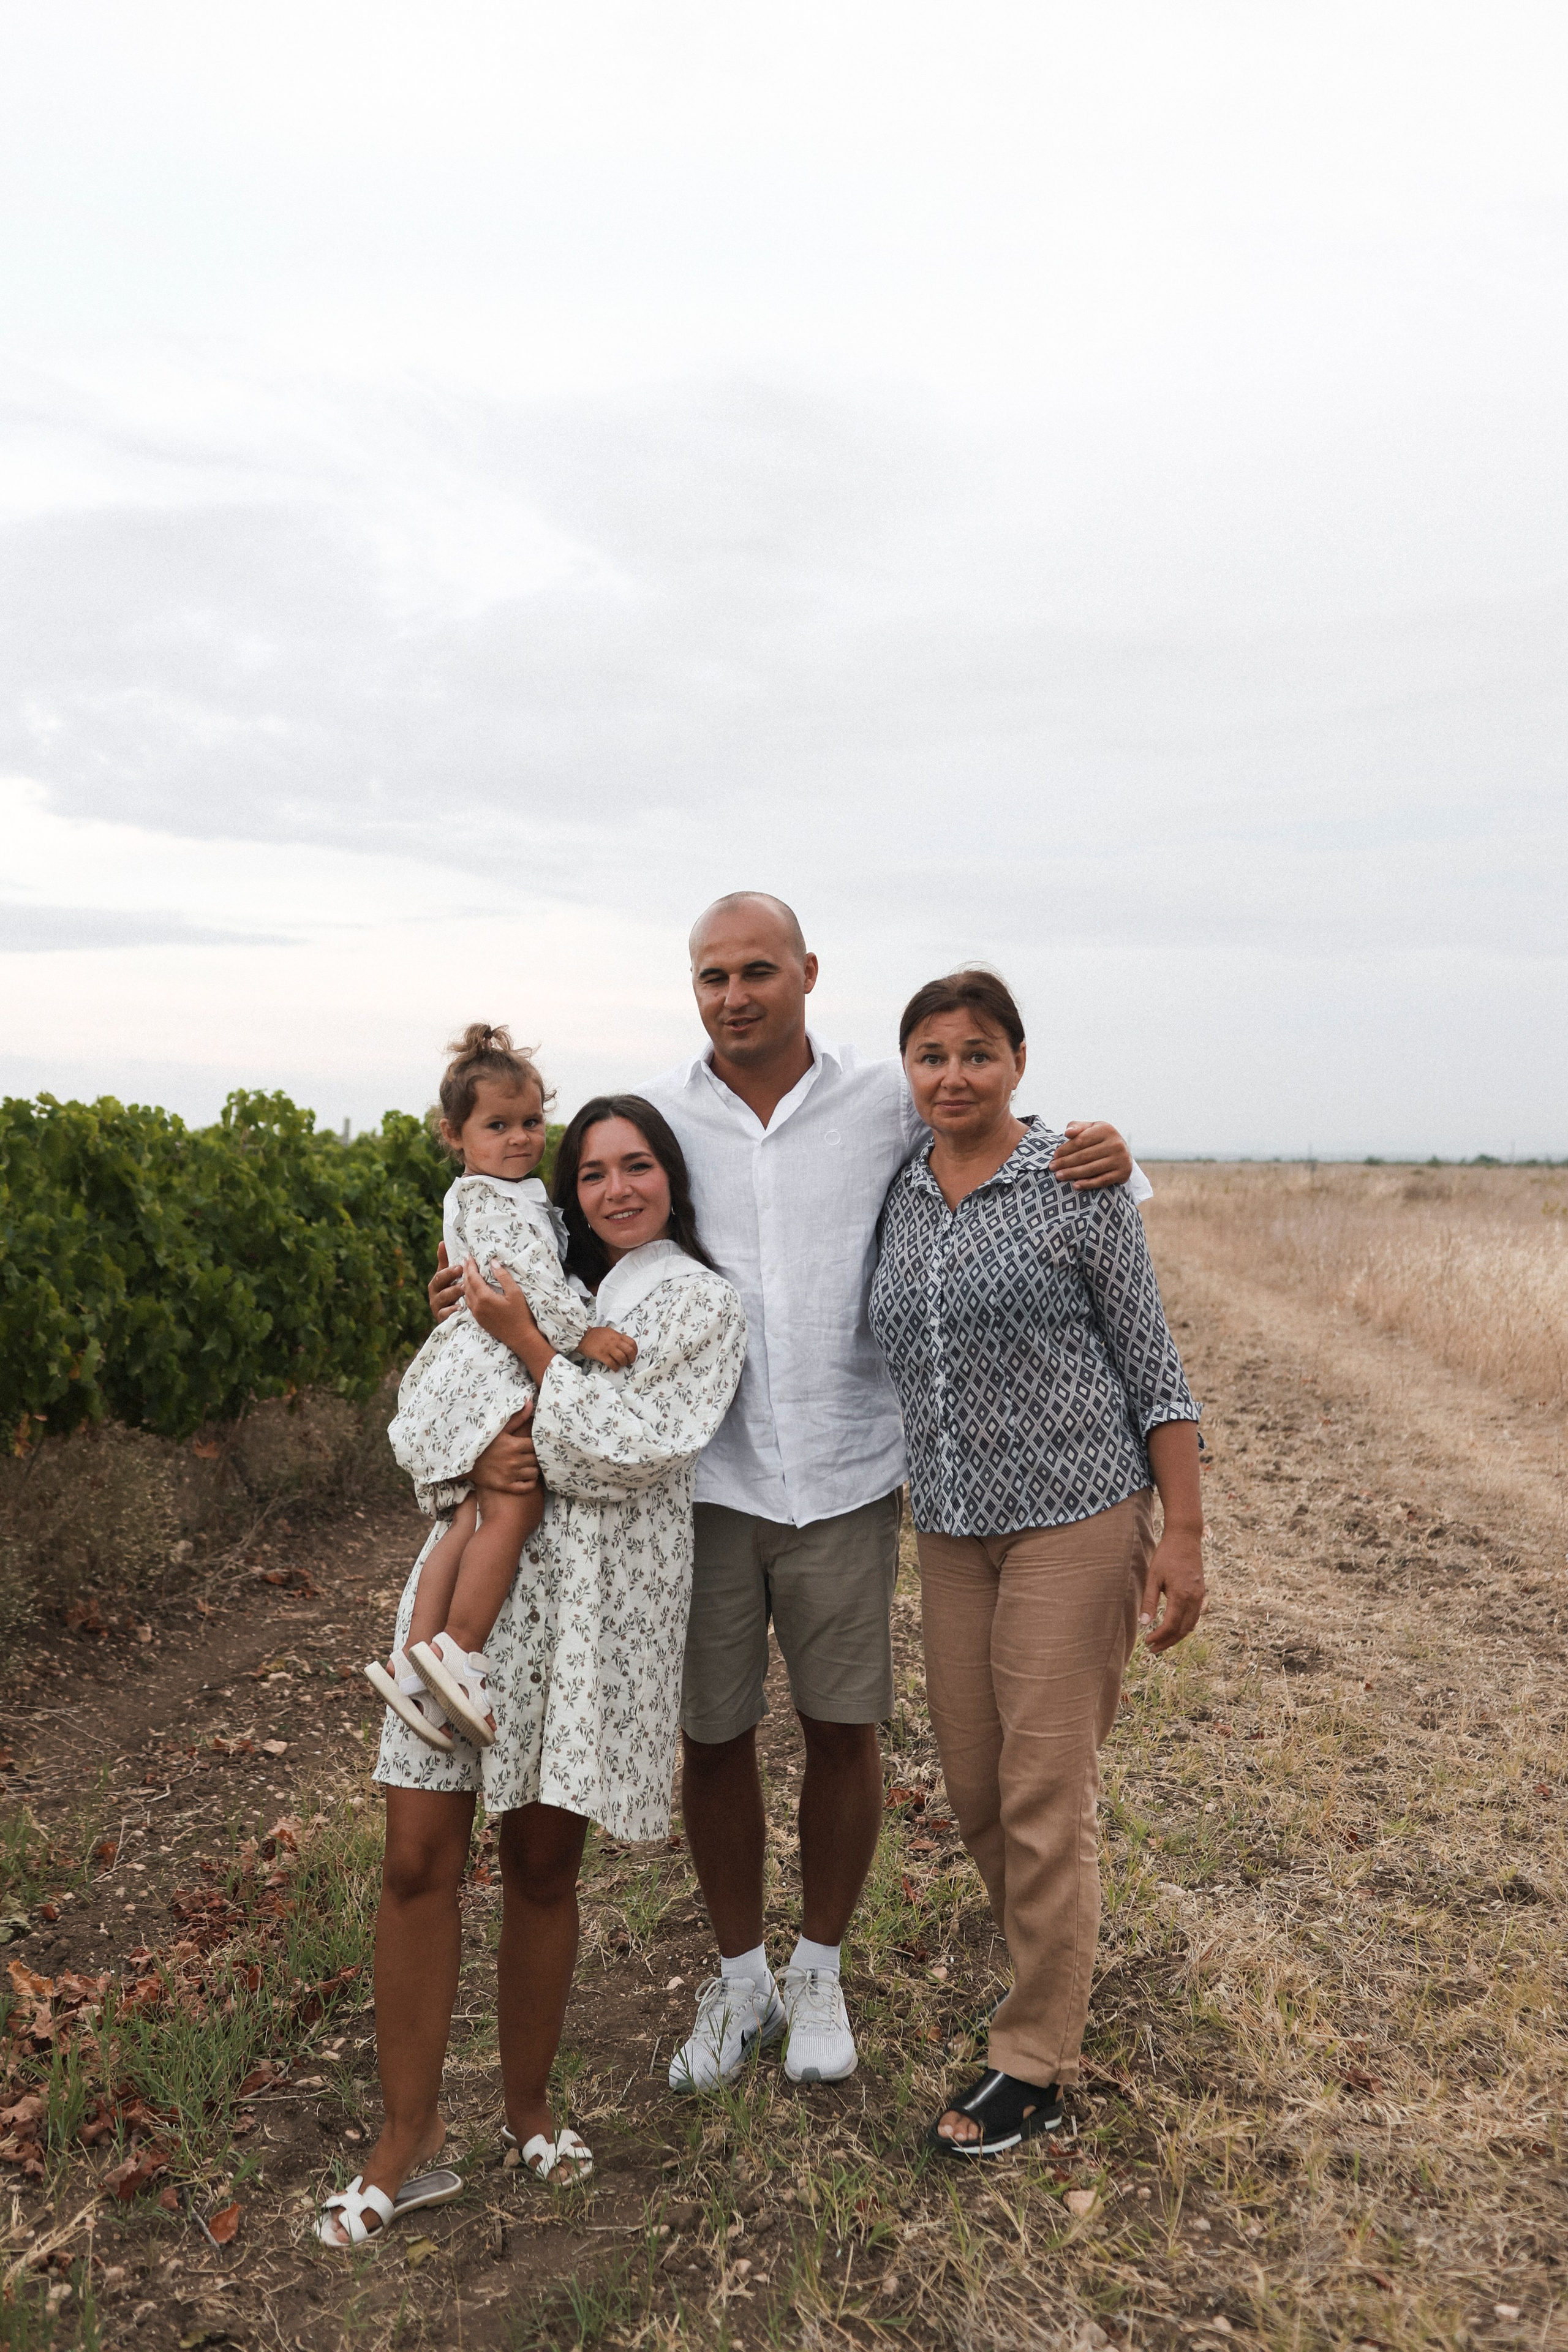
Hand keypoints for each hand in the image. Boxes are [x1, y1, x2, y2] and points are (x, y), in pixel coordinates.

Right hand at [428, 1243, 463, 1324]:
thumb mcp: (450, 1276)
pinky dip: (452, 1310)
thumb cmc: (454, 1291)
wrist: (456, 1316)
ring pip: (444, 1299)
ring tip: (465, 1289)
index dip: (449, 1271)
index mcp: (437, 1283)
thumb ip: (446, 1261)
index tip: (460, 1266)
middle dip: (451, 1280)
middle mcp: (435, 1295)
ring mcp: (438, 1308)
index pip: (440, 1275)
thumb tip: (442, 1242)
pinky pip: (445, 1314)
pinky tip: (461, 1307)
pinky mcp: (442, 1319)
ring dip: (454, 1293)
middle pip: (440, 1287)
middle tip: (464, 1277)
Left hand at [467, 1257, 558, 1385]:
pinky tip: (471, 1289)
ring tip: (467, 1272)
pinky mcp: (479, 1319)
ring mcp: (476, 1314)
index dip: (470, 1266)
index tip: (469, 1256)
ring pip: (466, 1294)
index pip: (473, 1277)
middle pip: (466, 1285)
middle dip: (466, 1271)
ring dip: (465, 1282)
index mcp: (485, 1297)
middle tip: (466, 1261)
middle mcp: (477, 1306)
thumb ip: (503, 1276)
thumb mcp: (515, 1293)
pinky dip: (468, 1292)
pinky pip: (468, 1302)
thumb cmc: (521, 1315)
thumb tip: (493, 1262)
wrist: (520, 1338)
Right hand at [470, 1404, 539, 1494]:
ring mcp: (510, 1474)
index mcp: (514, 1445)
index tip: (535, 1443)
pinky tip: (527, 1476)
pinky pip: (527, 1487)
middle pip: (537, 1459)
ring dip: (534, 1468)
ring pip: (534, 1473)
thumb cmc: (484, 1442)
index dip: (538, 1444)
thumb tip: (531, 1402)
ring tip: (530, 1464)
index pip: (536, 1445)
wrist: (465, 1462)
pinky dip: (531, 1482)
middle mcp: (514, 1460)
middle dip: (537, 1456)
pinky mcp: (505, 1486)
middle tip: (533, 1454)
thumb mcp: (500, 1428)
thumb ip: (517, 1417)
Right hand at [578, 1326, 637, 1370]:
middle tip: (629, 1362)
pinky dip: (615, 1368)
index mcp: (617, 1335)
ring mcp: (608, 1348)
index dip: (635, 1350)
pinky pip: (611, 1363)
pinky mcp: (601, 1355)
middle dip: (631, 1358)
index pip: (632, 1342)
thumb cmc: (596, 1335)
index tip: (633, 1354)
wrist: (583, 1337)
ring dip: (623, 1363)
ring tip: (621, 1365)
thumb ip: (618, 1337)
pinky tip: (615, 1368)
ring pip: (622, 1357)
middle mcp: (614, 1341)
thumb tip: (625, 1344)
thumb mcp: (609, 1332)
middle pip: (629, 1351)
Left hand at [1053, 1121, 1132, 1191]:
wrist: (1123, 1153)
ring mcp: (1121, 1159)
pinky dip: (1088, 1184)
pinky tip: (1075, 1185)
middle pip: (1085, 1156)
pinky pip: (1102, 1180)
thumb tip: (1067, 1132)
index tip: (1054, 1156)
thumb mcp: (1090, 1129)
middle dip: (1066, 1162)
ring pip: (1091, 1169)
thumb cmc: (1100, 1139)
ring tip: (1059, 1176)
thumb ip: (1077, 1127)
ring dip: (1073, 1173)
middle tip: (1052, 1167)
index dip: (1065, 1149)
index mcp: (1106, 1130)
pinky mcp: (1123, 1173)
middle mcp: (1116, 1143)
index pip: (1080, 1141)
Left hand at [1139, 1529, 1205, 1652]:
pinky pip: (1195, 1616)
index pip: (1170, 1626)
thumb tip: (1143, 1623)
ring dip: (1177, 1636)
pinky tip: (1174, 1628)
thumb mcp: (1153, 1577)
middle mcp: (1194, 1599)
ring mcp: (1200, 1596)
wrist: (1185, 1538)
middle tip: (1153, 1649)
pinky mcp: (1201, 1593)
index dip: (1158, 1637)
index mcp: (1181, 1595)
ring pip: (1191, 1625)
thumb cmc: (1166, 1555)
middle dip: (1168, 1642)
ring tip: (1162, 1642)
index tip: (1147, 1642)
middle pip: (1182, 1630)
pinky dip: (1184, 1626)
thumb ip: (1149, 1601)